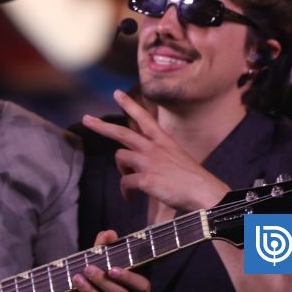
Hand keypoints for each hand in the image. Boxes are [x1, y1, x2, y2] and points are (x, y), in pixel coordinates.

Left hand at [66, 230, 150, 291]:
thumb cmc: (108, 273)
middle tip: (88, 269)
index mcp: (141, 289)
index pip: (141, 285)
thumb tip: (109, 233)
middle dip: (103, 282)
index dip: (128, 278)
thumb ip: (108, 246)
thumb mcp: (108, 259)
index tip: (112, 269)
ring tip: (77, 279)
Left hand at [82, 90, 227, 211]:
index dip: (129, 104)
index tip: (117, 93)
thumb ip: (158, 157)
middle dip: (101, 126)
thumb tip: (140, 165)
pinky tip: (130, 198)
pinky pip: (125, 182)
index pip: (144, 118)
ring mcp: (150, 162)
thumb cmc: (192, 181)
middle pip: (122, 132)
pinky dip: (125, 191)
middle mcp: (154, 148)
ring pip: (121, 157)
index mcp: (164, 141)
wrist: (205, 194)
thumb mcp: (176, 159)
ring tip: (129, 183)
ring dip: (121, 170)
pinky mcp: (147, 179)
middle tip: (86, 119)